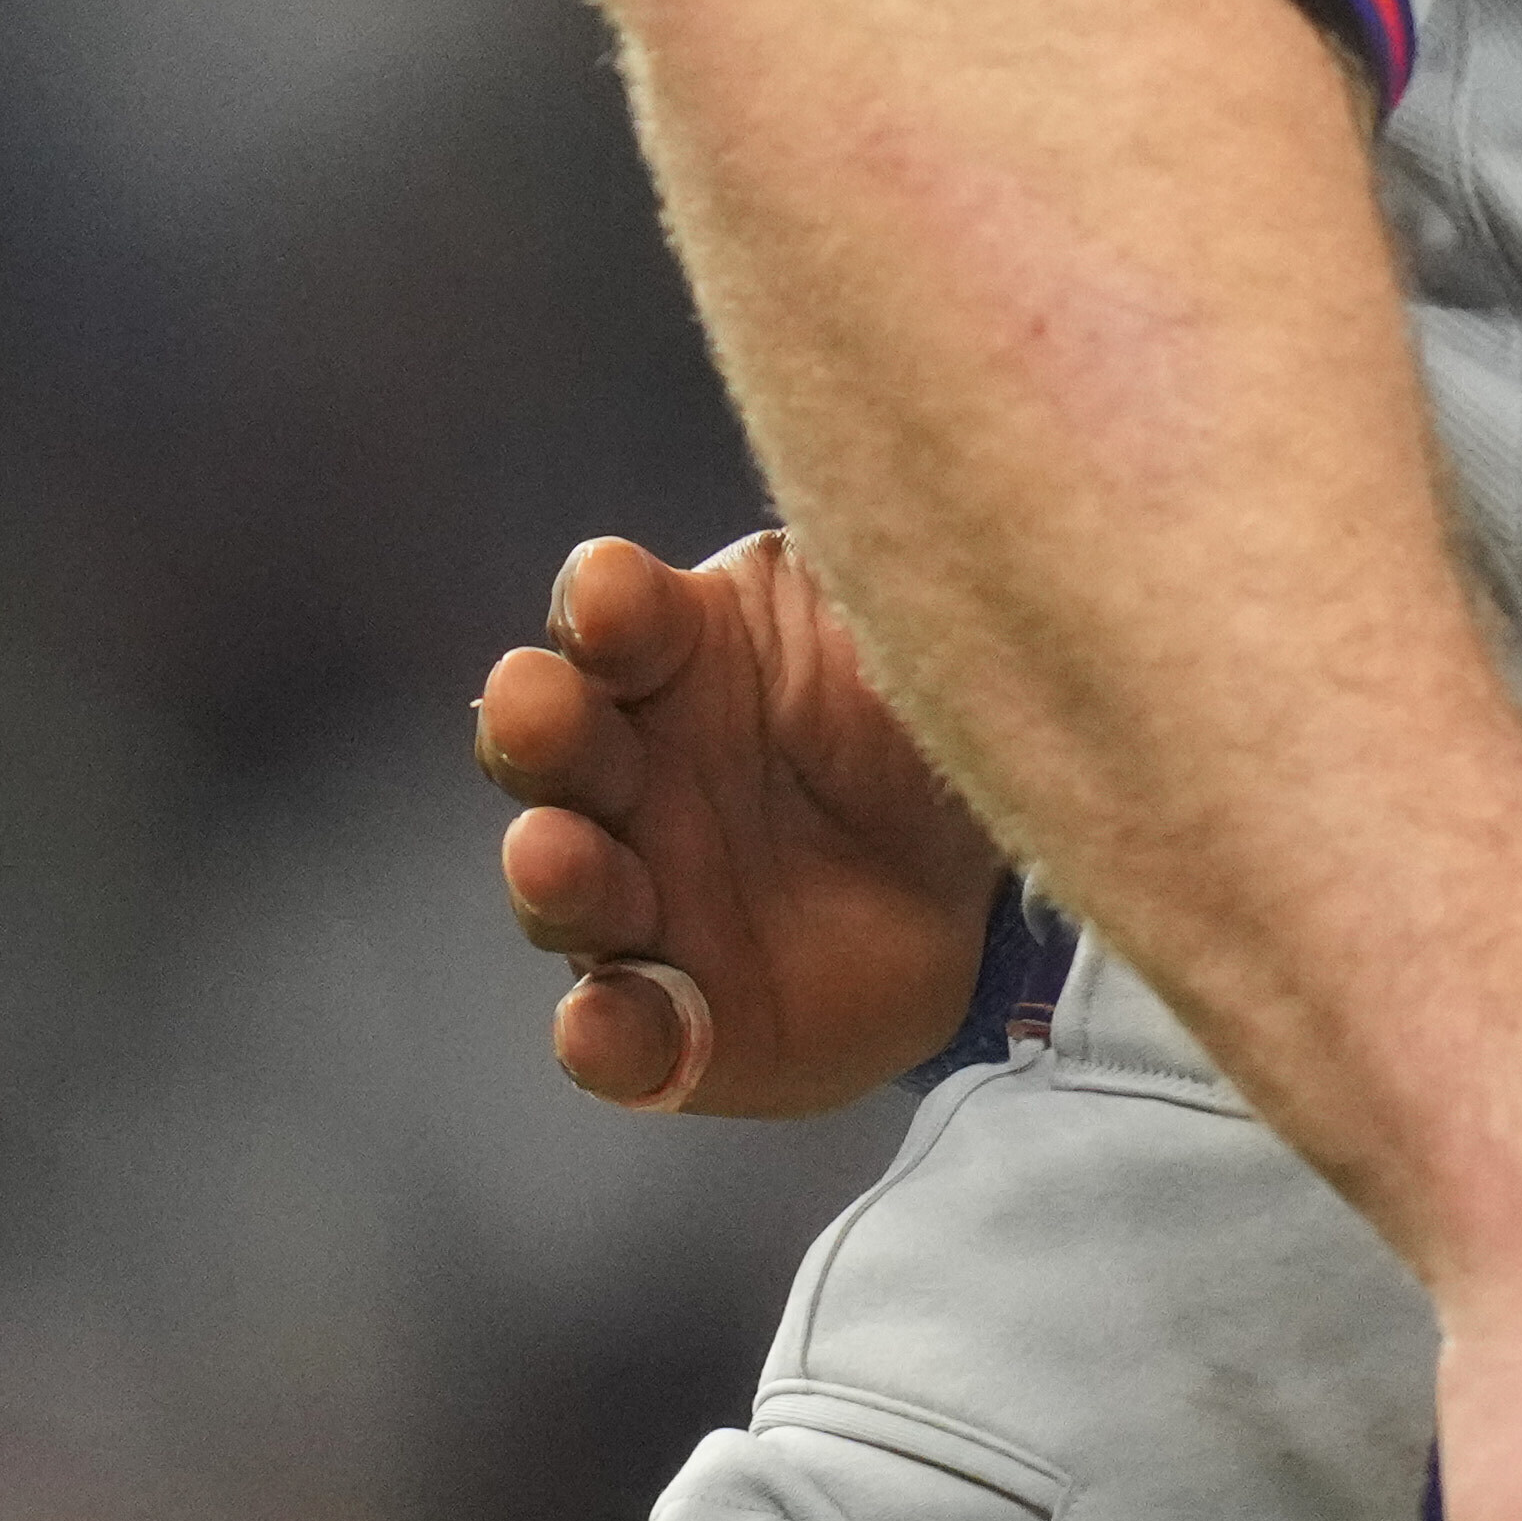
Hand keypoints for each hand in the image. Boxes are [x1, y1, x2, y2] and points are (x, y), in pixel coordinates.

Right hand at [475, 528, 1003, 1115]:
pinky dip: (607, 1035)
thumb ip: (883, 572)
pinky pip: (622, 1032)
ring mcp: (641, 897)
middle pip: (553, 742)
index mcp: (677, 655)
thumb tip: (909, 485)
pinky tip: (607, 1024)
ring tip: (555, 853)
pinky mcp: (677, 1018)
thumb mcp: (916, 627)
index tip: (610, 590)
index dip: (606, 604)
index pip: (616, 617)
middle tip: (537, 703)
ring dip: (554, 869)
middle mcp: (630, 772)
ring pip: (566, 883)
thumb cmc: (920, 713)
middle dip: (536, 722)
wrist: (985, 884)